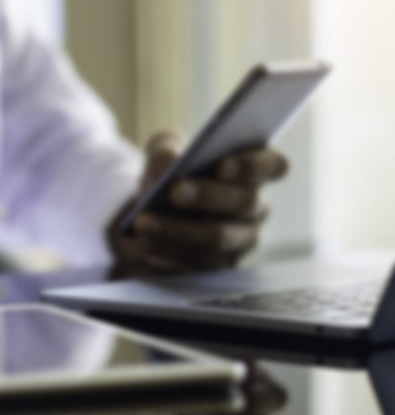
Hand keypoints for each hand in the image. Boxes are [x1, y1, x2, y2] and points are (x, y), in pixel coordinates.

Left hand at [109, 132, 287, 274]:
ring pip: (217, 238)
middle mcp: (255, 207)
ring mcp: (240, 240)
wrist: (155, 207)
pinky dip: (166, 251)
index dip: (252, 166)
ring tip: (144, 222)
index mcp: (254, 170)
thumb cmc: (172, 170)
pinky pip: (196, 262)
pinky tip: (141, 243)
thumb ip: (167, 148)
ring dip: (178, 230)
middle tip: (175, 192)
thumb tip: (169, 165)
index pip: (272, 166)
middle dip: (208, 196)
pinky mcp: (217, 266)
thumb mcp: (166, 149)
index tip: (223, 166)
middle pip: (244, 202)